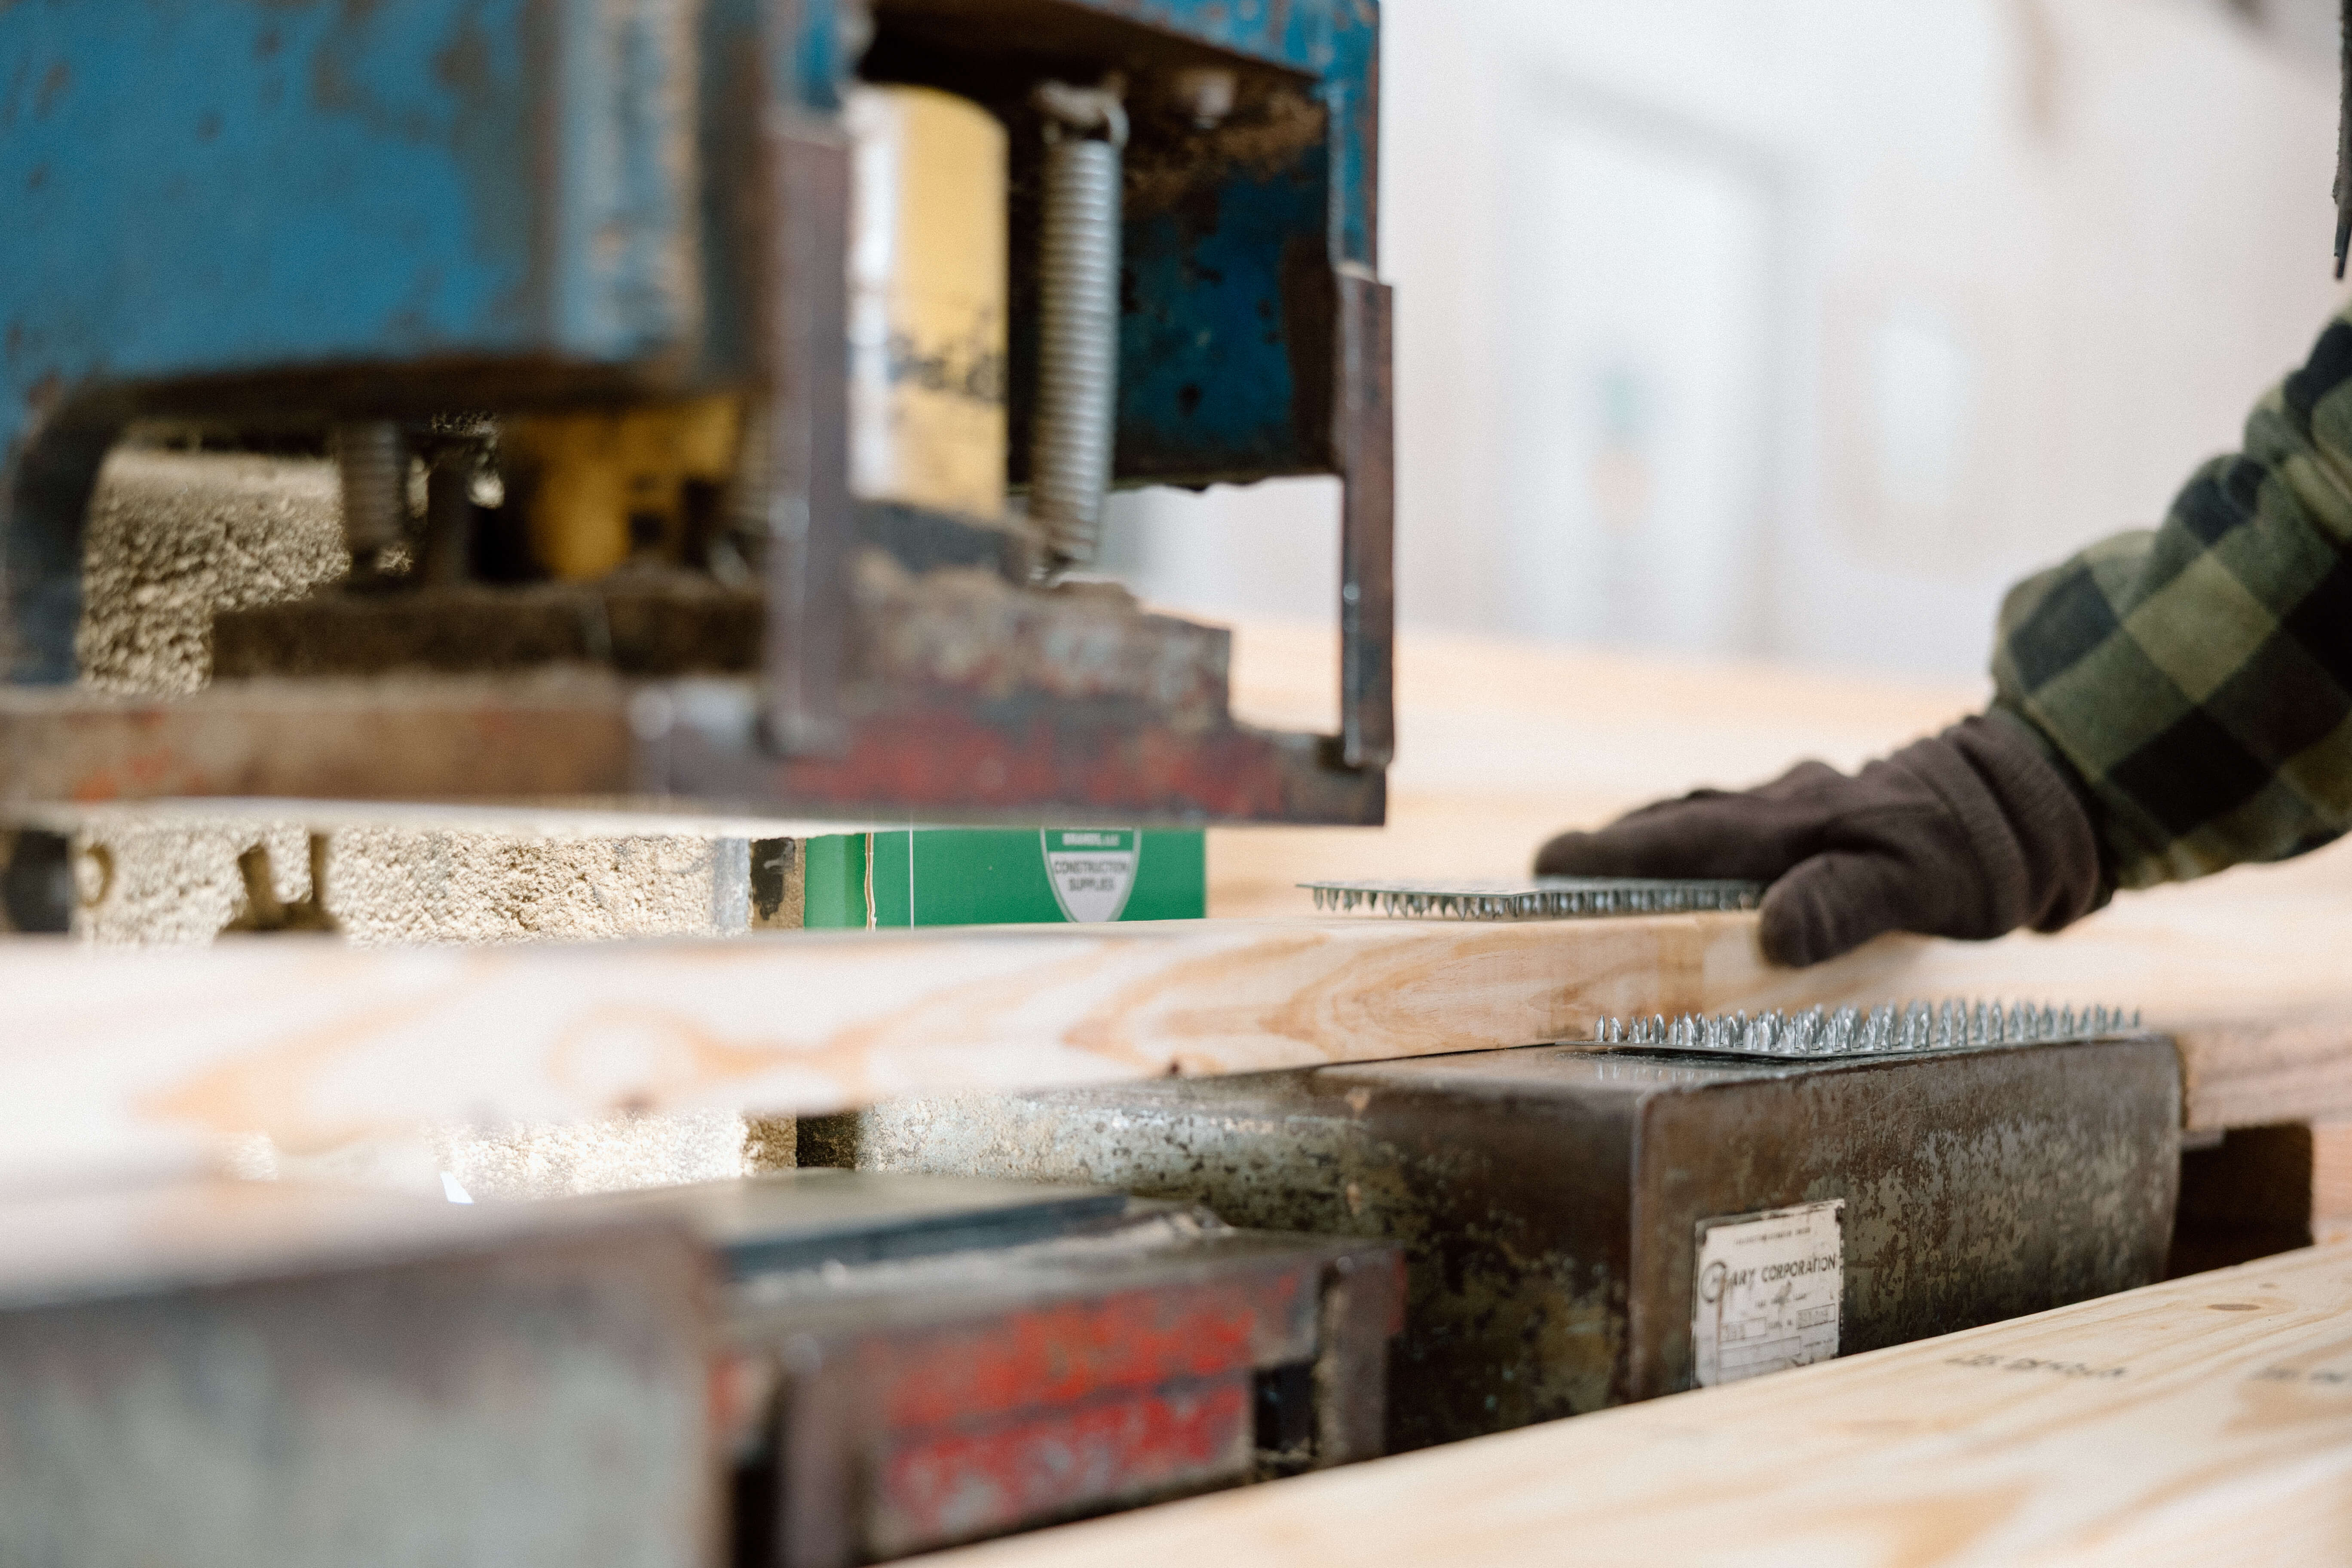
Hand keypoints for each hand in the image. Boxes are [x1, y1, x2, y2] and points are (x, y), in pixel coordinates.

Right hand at [1534, 715, 2103, 965]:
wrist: (2061, 786)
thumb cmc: (1989, 843)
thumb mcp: (1922, 878)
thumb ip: (1843, 902)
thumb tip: (1770, 933)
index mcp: (1793, 820)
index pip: (1677, 838)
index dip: (1606, 856)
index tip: (1545, 868)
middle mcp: (1793, 802)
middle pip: (1684, 820)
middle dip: (1620, 847)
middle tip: (1563, 870)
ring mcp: (1820, 799)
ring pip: (1722, 817)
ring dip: (1669, 842)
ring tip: (1627, 873)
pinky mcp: (1850, 810)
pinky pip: (1763, 826)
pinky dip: (1725, 846)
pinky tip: (1736, 873)